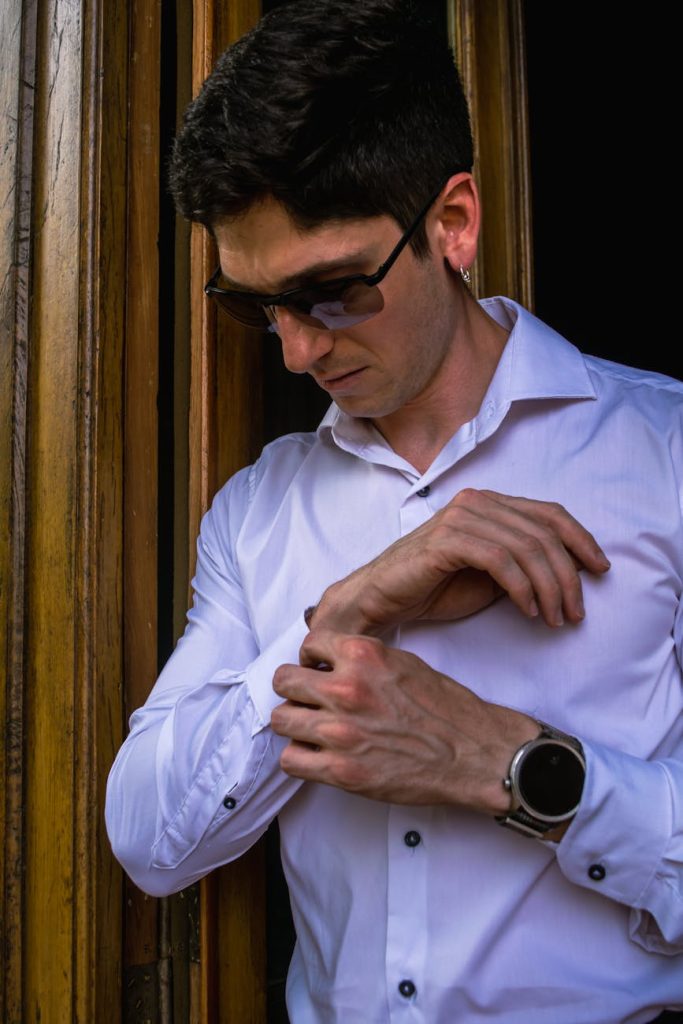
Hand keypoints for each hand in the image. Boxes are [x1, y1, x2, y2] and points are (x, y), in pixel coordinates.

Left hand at [271, 630, 538, 810]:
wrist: (472, 752)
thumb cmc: (444, 709)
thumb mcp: (402, 662)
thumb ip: (360, 660)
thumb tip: (326, 663)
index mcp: (363, 656)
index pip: (307, 645)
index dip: (311, 659)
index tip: (316, 670)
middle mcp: (346, 690)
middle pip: (284, 682)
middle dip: (295, 690)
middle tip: (309, 700)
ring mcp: (340, 731)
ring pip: (280, 720)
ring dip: (294, 724)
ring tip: (312, 729)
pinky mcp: (341, 770)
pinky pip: (291, 759)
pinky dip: (301, 757)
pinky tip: (318, 755)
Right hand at [310, 489, 609, 633]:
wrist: (382, 599)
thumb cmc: (433, 588)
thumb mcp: (491, 575)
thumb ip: (523, 564)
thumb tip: (570, 571)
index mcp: (489, 503)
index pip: (549, 513)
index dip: (580, 539)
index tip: (600, 569)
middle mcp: (477, 502)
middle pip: (543, 532)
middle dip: (568, 576)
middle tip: (575, 612)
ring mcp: (460, 517)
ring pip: (527, 547)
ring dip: (549, 588)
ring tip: (555, 618)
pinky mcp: (447, 540)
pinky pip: (501, 560)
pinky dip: (522, 588)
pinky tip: (529, 611)